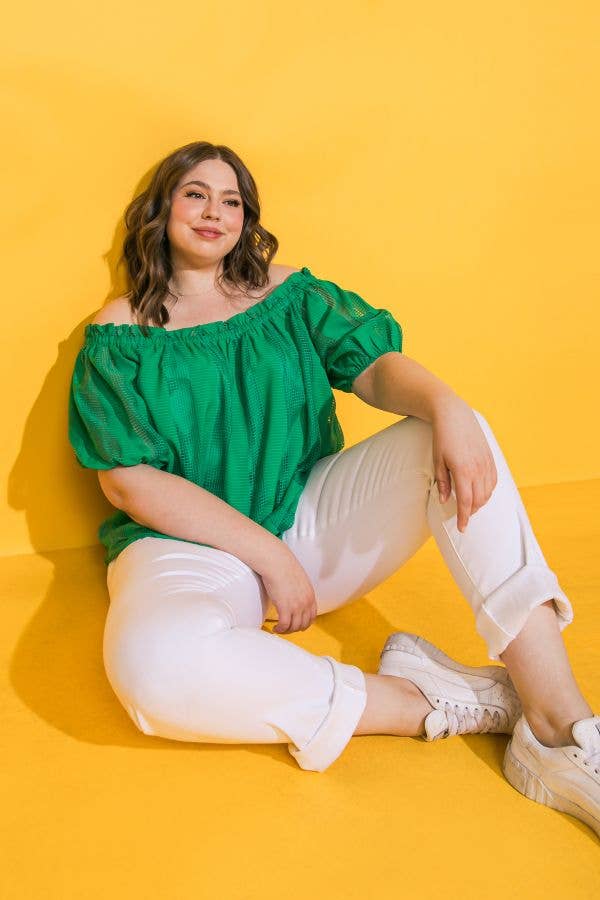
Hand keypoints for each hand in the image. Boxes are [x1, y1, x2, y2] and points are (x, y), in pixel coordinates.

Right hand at [259, 546, 317, 633]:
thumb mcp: (299, 580)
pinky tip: (275, 628)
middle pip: (304, 624)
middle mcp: (306, 602)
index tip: (297, 625)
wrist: (277, 562)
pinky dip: (280, 630)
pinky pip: (284, 625)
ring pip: (294, 627)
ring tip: (279, 629)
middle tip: (286, 628)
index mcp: (310, 595)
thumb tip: (294, 595)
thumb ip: (300, 590)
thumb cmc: (284, 567)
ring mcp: (296, 606)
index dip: (305, 623)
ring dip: (286, 631)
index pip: (312, 616)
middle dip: (295, 629)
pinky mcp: (285, 608)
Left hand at [431, 397, 497, 531]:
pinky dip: (488, 491)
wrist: (454, 415)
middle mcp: (478, 469)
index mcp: (463, 471)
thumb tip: (444, 501)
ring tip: (469, 506)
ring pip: (487, 492)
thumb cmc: (442, 438)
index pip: (465, 502)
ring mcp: (486, 463)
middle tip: (462, 517)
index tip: (462, 528)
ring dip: (479, 503)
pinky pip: (494, 481)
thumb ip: (442, 482)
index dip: (464, 517)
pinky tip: (480, 493)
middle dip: (470, 512)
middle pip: (478, 500)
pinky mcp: (491, 457)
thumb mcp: (437, 460)